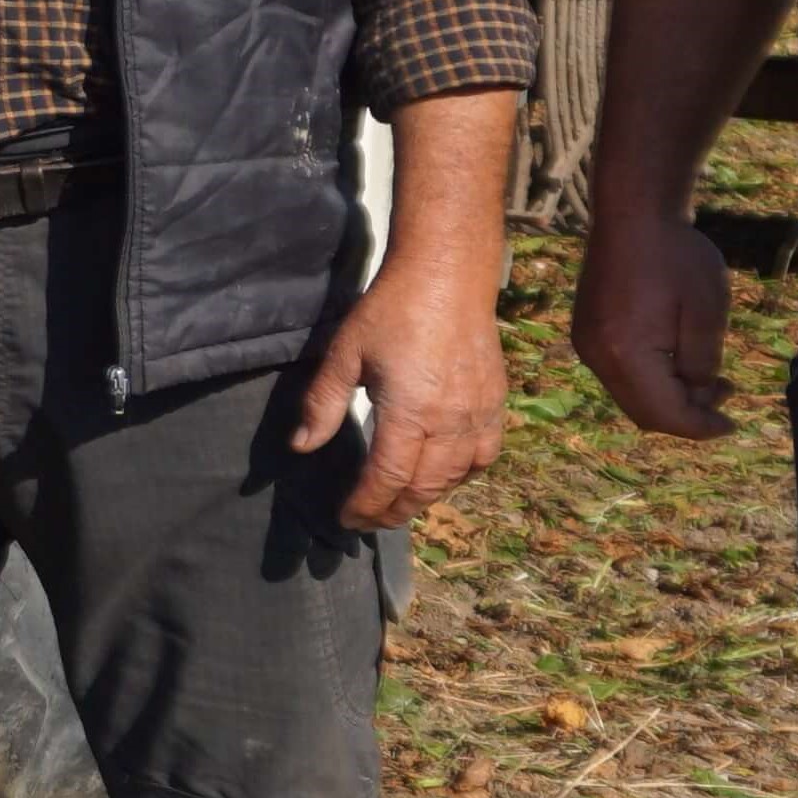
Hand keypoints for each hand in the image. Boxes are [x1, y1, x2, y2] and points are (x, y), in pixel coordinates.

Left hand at [291, 247, 504, 529]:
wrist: (447, 277)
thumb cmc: (391, 311)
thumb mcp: (345, 354)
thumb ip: (324, 404)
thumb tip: (302, 447)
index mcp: (409, 413)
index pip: (386, 480)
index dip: (365, 506)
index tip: (347, 519)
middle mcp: (449, 423)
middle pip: (422, 488)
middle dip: (393, 511)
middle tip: (369, 520)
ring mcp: (478, 415)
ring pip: (454, 478)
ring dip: (425, 498)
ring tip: (399, 503)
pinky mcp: (495, 404)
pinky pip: (484, 457)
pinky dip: (461, 476)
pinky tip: (443, 476)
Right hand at [573, 215, 737, 439]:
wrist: (633, 214)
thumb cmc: (678, 257)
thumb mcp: (707, 313)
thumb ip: (703, 364)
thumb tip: (697, 396)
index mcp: (625, 354)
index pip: (664, 413)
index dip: (700, 427)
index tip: (732, 426)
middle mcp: (596, 357)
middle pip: (643, 413)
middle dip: (686, 415)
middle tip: (725, 395)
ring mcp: (586, 344)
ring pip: (631, 396)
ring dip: (668, 397)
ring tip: (708, 377)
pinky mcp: (587, 332)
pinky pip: (621, 375)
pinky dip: (651, 379)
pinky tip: (677, 358)